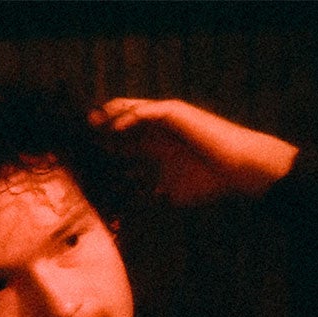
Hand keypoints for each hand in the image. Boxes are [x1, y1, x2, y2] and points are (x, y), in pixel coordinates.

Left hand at [91, 98, 298, 205]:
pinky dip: (129, 118)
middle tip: (80, 132)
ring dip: (110, 115)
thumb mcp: (175, 192)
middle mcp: (160, 129)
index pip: (124, 141)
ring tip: (91, 122)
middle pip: (122, 122)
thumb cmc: (211, 180)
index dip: (104, 145)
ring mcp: (167, 118)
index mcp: (157, 146)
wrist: (236, 169)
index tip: (83, 153)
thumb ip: (159, 193)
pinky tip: (115, 128)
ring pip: (131, 110)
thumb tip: (148, 204)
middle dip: (101, 126)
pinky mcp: (175, 112)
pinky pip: (145, 111)